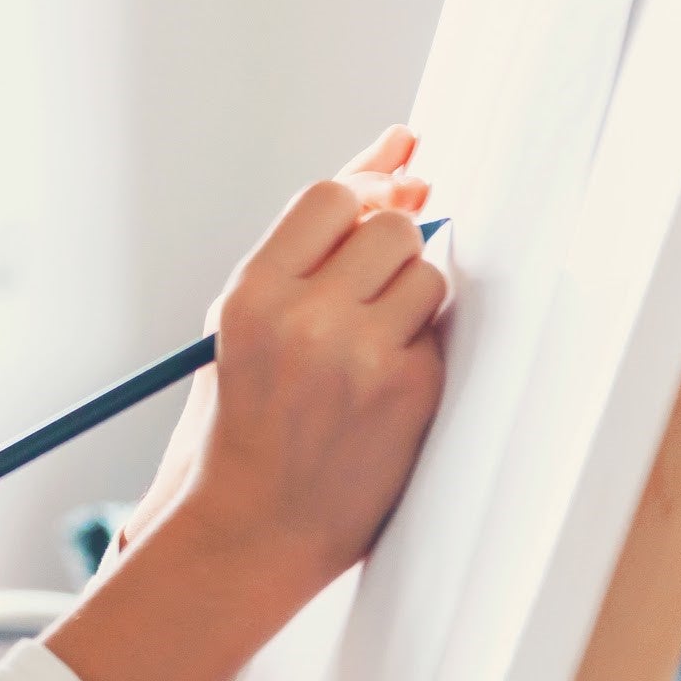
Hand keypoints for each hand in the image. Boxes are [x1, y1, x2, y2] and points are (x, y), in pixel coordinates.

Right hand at [181, 177, 449, 590]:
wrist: (250, 525)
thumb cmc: (242, 414)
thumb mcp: (242, 322)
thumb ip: (305, 246)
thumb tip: (402, 156)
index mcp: (251, 295)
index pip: (330, 198)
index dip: (359, 201)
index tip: (368, 216)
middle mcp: (306, 319)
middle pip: (391, 228)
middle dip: (388, 251)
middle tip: (362, 295)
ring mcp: (362, 359)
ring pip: (427, 277)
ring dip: (409, 300)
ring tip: (365, 348)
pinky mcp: (409, 395)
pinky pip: (438, 336)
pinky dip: (417, 352)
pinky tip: (378, 390)